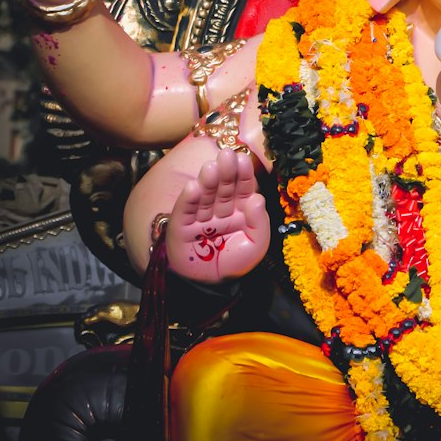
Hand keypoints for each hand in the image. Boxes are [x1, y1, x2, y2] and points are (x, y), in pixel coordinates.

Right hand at [165, 148, 268, 282]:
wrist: (208, 285)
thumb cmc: (234, 262)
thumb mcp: (256, 245)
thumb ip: (260, 222)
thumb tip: (256, 198)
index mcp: (239, 211)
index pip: (242, 189)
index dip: (243, 175)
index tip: (243, 160)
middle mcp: (220, 211)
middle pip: (223, 189)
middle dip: (225, 172)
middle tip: (226, 155)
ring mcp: (200, 218)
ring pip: (205, 197)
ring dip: (207, 182)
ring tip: (210, 168)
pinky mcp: (181, 228)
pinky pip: (185, 212)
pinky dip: (188, 200)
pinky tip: (193, 187)